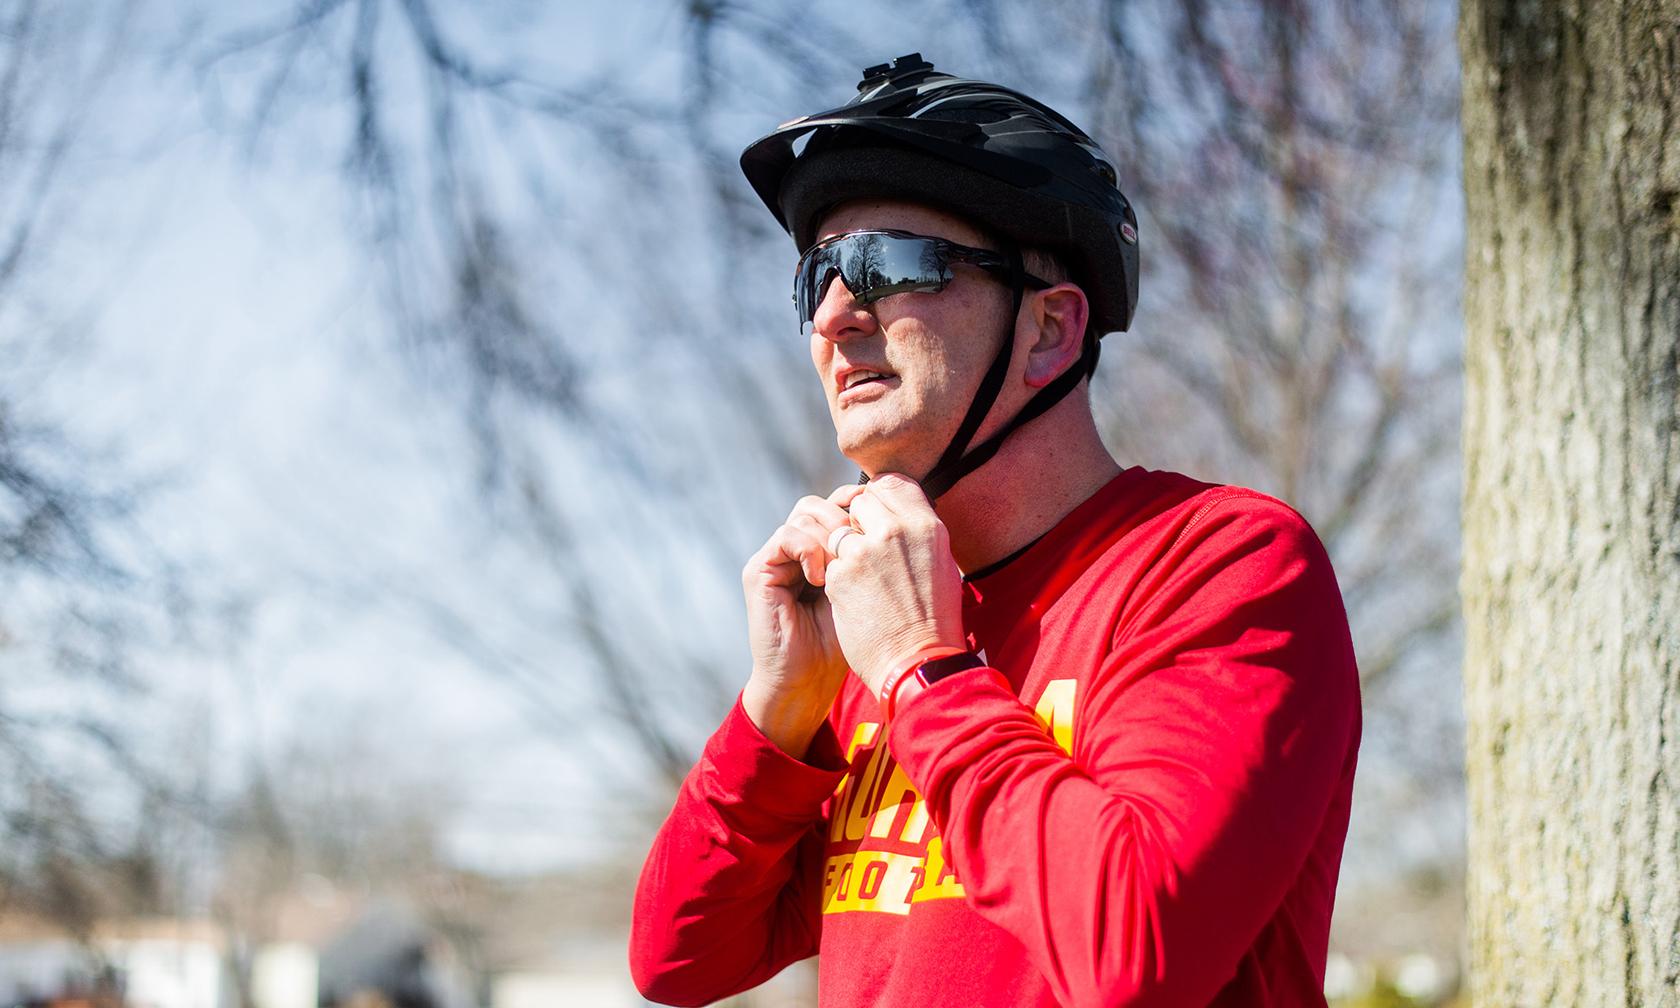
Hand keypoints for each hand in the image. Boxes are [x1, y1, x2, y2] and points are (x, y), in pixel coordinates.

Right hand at [741, 483, 867, 756]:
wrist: (809, 680)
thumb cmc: (847, 643)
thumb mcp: (867, 589)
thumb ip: (871, 554)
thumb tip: (895, 515)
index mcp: (820, 550)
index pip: (837, 506)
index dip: (859, 506)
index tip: (883, 524)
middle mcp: (795, 549)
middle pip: (820, 503)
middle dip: (846, 516)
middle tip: (863, 544)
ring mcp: (775, 558)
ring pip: (805, 513)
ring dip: (831, 535)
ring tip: (844, 568)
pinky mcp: (758, 571)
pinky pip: (786, 536)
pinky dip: (809, 550)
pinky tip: (822, 578)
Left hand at [822, 473, 966, 696]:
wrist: (918, 664)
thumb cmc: (935, 621)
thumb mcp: (941, 565)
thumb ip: (917, 533)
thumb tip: (900, 515)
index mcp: (926, 525)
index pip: (891, 483)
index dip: (878, 498)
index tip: (875, 516)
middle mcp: (895, 531)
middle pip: (860, 501)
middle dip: (857, 521)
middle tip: (863, 548)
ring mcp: (864, 551)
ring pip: (840, 531)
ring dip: (845, 550)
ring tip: (861, 579)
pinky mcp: (840, 575)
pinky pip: (830, 562)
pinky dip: (836, 578)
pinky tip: (852, 599)